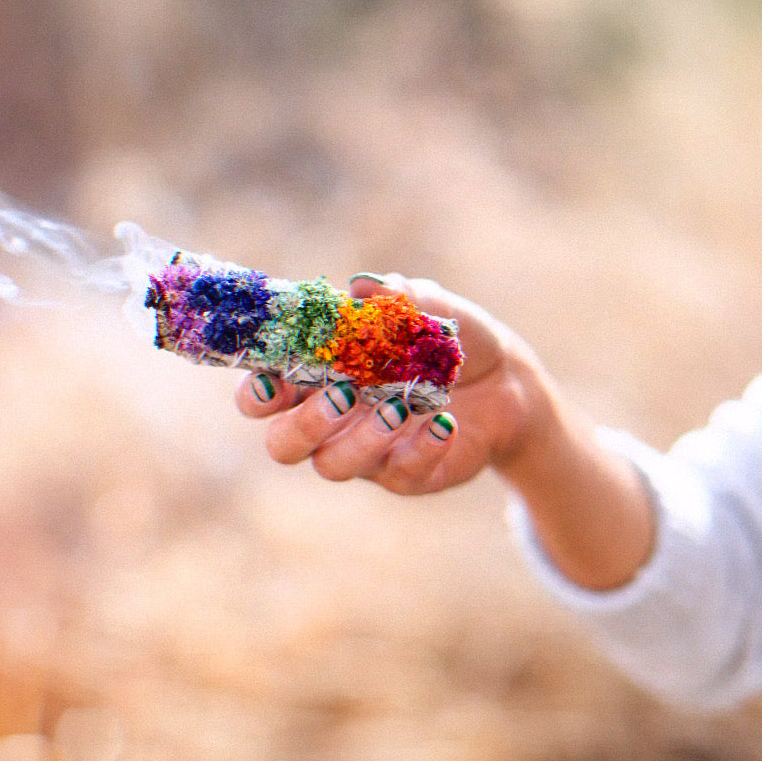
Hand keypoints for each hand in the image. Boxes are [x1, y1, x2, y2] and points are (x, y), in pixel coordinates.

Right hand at [235, 273, 544, 494]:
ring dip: (361, 438)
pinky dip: (421, 448)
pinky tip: (445, 422)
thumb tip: (364, 285)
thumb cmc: (445, 338)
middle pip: (283, 444)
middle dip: (303, 423)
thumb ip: (397, 298)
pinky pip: (399, 474)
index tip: (272, 377)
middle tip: (344, 393)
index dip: (257, 390)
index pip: (263, 393)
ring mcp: (366, 452)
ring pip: (333, 465)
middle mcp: (332, 420)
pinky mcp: (407, 475)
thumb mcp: (429, 308)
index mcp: (319, 375)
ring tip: (401, 407)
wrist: (504, 380)